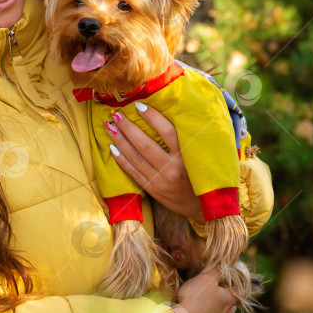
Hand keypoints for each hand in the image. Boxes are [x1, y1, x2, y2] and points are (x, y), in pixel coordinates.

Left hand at [106, 102, 203, 222]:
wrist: (203, 207)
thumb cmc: (203, 176)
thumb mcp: (202, 156)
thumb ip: (190, 138)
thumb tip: (177, 110)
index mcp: (188, 157)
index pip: (168, 132)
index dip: (152, 117)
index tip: (139, 105)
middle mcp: (173, 169)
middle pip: (145, 144)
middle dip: (128, 128)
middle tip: (116, 115)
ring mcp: (160, 181)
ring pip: (135, 158)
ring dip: (120, 141)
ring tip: (110, 127)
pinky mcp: (152, 190)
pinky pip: (133, 172)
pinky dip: (121, 160)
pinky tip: (112, 148)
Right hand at [172, 268, 236, 312]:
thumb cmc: (195, 297)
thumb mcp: (206, 278)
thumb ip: (217, 272)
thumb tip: (225, 268)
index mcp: (229, 299)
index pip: (236, 290)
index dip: (229, 285)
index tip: (221, 281)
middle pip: (230, 305)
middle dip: (224, 299)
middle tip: (214, 293)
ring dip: (216, 311)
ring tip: (206, 306)